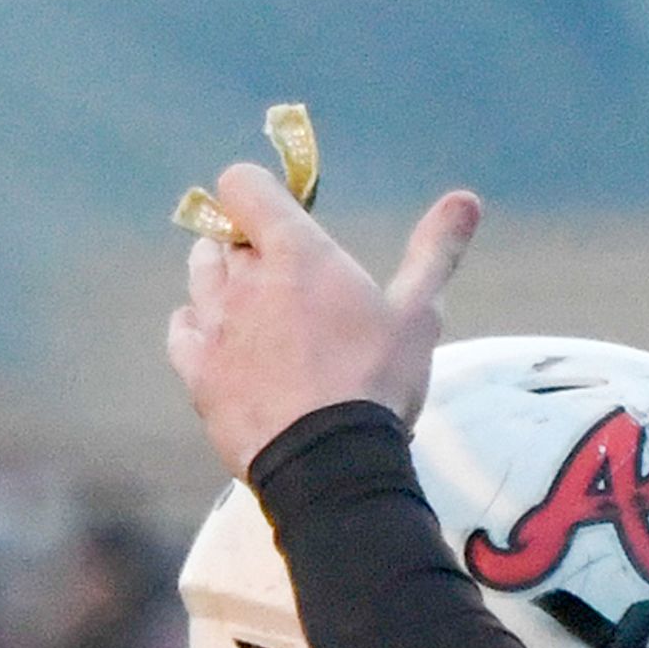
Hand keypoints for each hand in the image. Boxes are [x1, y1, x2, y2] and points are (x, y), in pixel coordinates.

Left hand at [166, 168, 481, 474]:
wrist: (330, 462)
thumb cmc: (377, 381)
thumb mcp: (419, 314)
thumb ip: (435, 251)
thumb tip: (467, 198)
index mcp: (295, 252)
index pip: (243, 185)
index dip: (257, 194)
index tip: (283, 218)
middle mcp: (243, 278)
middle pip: (225, 237)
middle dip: (249, 247)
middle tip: (285, 279)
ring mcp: (214, 325)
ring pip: (200, 277)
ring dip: (220, 280)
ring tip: (255, 310)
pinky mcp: (197, 371)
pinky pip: (182, 329)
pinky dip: (197, 326)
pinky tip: (222, 343)